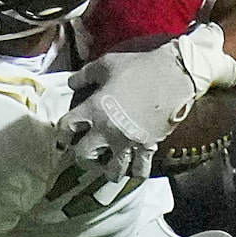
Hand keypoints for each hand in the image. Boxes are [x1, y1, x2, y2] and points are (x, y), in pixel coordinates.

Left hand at [58, 23, 235, 185]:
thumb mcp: (106, 64)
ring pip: (111, 170)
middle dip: (80, 155)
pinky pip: (140, 170)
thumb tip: (71, 83)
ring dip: (105, 169)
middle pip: (83, 155)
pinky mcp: (148, 147)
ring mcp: (128, 142)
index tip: (65, 135)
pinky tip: (131, 169)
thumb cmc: (138, 67)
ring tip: (106, 164)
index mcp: (94, 110)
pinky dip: (134, 172)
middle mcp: (107, 131)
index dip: (62, 132)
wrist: (173, 75)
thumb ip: (84, 75)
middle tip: (84, 151)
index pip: (66, 128)